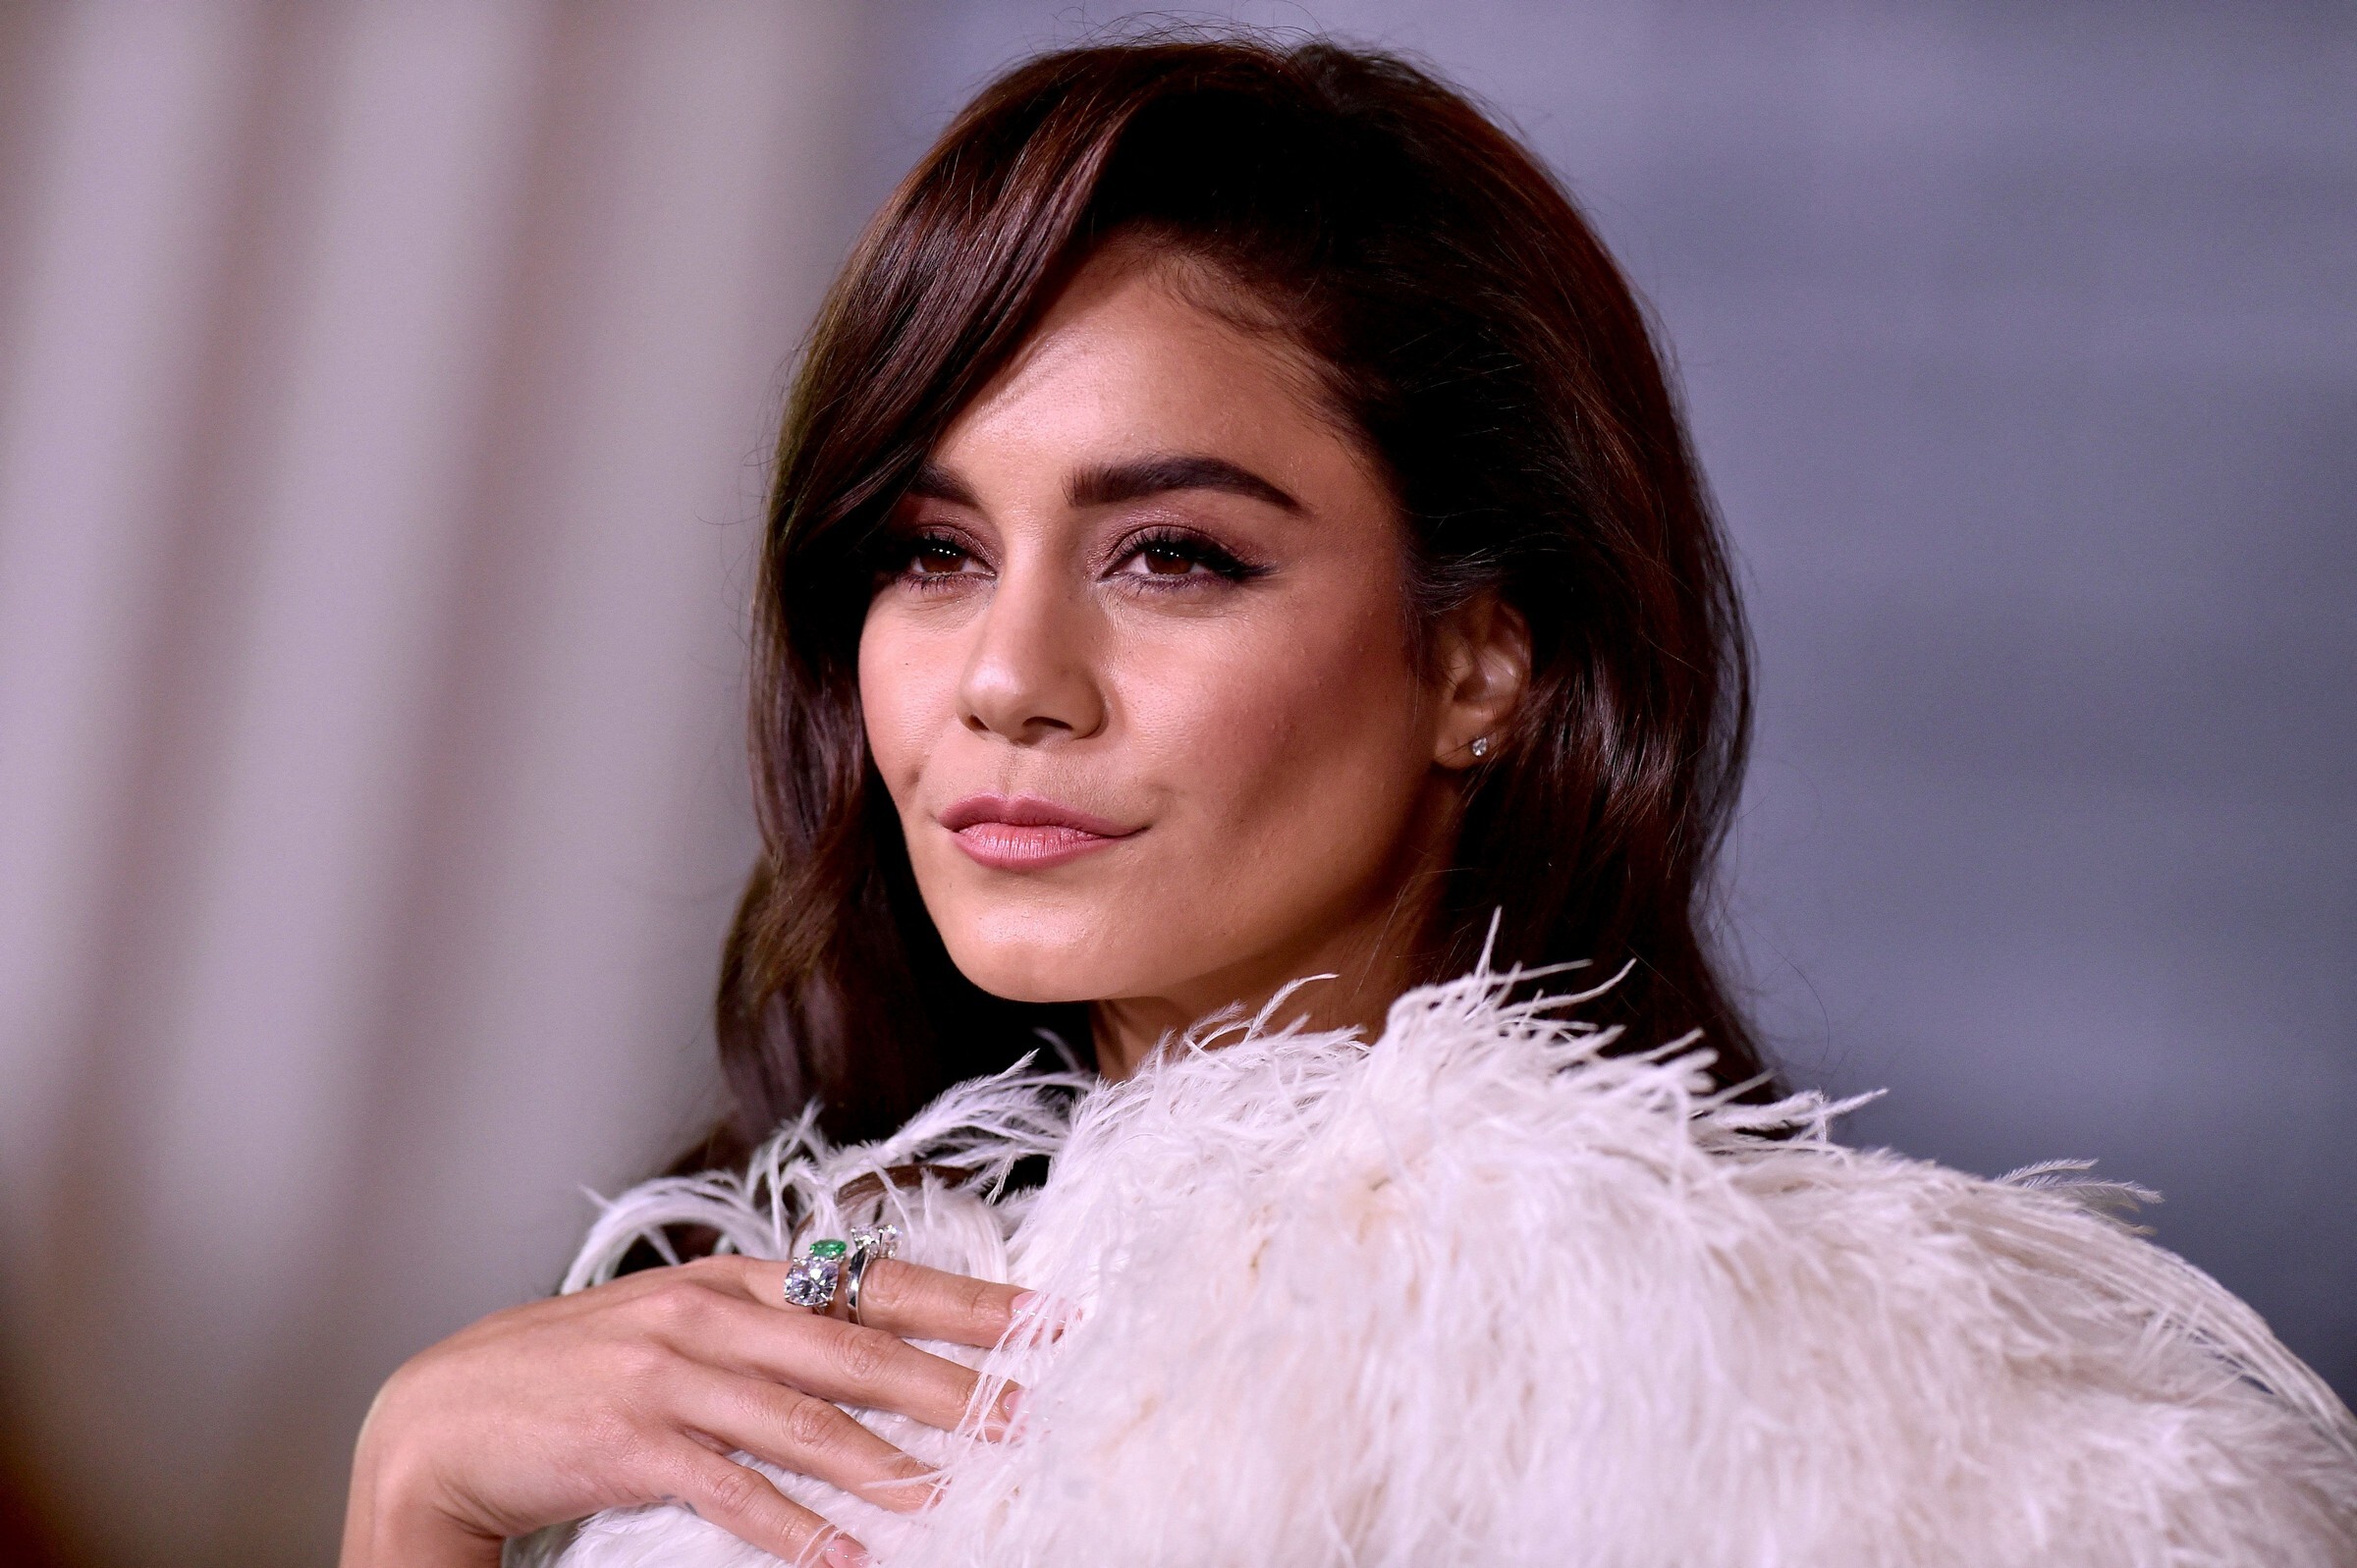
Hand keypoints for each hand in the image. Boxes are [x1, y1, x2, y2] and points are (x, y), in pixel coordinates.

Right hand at [339, 1253, 1028, 1567]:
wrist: (443, 1412)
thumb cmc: (577, 1371)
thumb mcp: (679, 1325)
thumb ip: (767, 1326)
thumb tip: (872, 1339)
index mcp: (733, 1279)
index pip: (872, 1282)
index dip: (963, 1301)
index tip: (1044, 1320)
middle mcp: (707, 1313)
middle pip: (854, 1347)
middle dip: (951, 1380)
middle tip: (1029, 1410)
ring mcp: (666, 1373)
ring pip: (801, 1419)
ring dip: (884, 1463)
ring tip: (952, 1495)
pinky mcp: (629, 1441)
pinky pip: (729, 1489)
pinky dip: (793, 1528)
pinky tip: (847, 1559)